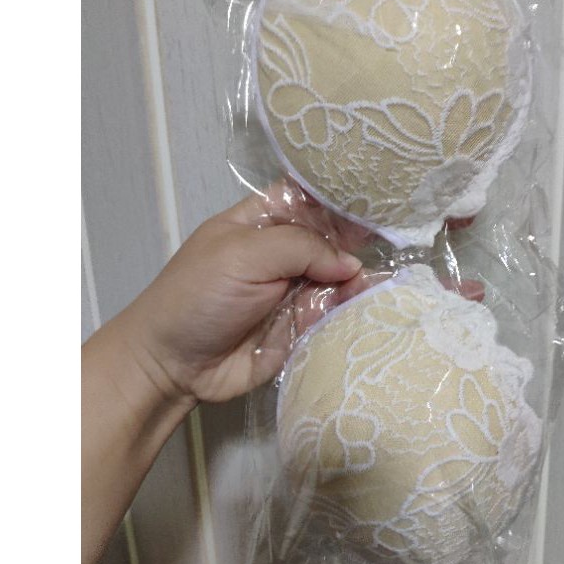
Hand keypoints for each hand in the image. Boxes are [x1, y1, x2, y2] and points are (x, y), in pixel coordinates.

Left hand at [115, 181, 368, 404]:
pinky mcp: (302, 326)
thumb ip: (300, 248)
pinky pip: (334, 314)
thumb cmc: (198, 296)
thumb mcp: (243, 255)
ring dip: (358, 281)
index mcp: (263, 222)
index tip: (377, 199)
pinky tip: (368, 306)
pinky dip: (351, 311)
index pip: (309, 198)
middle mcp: (283, 253)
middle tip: (391, 245)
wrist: (173, 365)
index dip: (340, 197)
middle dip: (359, 241)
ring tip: (375, 285)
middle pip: (333, 239)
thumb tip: (351, 264)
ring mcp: (294, 290)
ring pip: (340, 278)